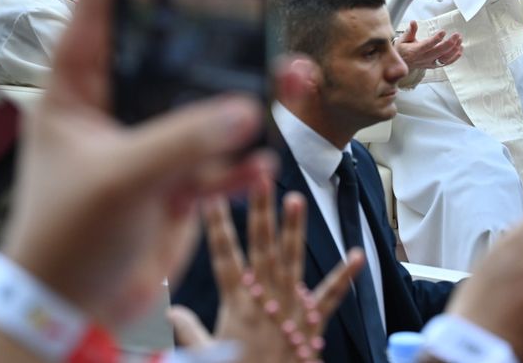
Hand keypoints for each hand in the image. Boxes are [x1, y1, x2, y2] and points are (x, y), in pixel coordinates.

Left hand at [0, 0, 275, 326]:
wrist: (76, 310)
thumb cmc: (64, 238)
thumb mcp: (118, 178)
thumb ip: (184, 141)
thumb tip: (246, 110)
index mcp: (79, 91)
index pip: (92, 10)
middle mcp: (119, 107)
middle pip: (173, 50)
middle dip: (219, 30)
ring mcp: (153, 143)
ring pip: (211, 104)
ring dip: (252, 97)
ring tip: (290, 80)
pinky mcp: (179, 180)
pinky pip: (223, 160)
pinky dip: (241, 166)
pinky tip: (255, 168)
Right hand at [169, 179, 363, 362]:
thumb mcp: (205, 355)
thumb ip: (186, 331)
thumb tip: (164, 312)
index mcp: (237, 304)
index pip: (224, 256)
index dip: (217, 225)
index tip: (211, 194)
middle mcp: (264, 299)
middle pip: (261, 247)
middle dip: (259, 211)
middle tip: (260, 177)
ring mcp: (290, 308)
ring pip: (292, 260)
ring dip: (294, 229)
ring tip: (296, 199)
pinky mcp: (312, 322)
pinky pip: (331, 297)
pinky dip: (346, 276)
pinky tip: (358, 255)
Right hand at [394, 20, 461, 69]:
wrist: (401, 64)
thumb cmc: (402, 50)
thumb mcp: (403, 39)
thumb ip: (410, 31)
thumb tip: (413, 22)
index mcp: (415, 51)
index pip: (427, 45)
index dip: (436, 39)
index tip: (443, 32)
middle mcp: (423, 58)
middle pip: (439, 52)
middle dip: (449, 43)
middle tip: (456, 35)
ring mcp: (430, 63)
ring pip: (444, 59)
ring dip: (454, 50)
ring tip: (459, 41)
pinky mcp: (434, 65)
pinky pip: (445, 63)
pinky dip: (454, 57)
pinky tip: (459, 50)